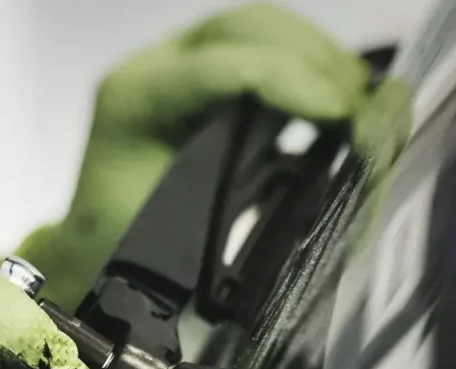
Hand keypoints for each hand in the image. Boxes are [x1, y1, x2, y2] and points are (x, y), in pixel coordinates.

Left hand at [17, 3, 370, 311]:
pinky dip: (309, 80)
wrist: (91, 252)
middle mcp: (153, 68)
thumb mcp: (168, 241)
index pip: (220, 67)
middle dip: (317, 61)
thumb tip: (332, 195)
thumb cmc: (117, 255)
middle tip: (364, 111)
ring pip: (263, 31)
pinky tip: (341, 113)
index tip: (342, 115)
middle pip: (249, 26)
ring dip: (321, 63)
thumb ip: (237, 213)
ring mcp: (177, 68)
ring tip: (363, 110)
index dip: (289, 83)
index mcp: (134, 100)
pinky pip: (265, 57)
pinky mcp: (202, 83)